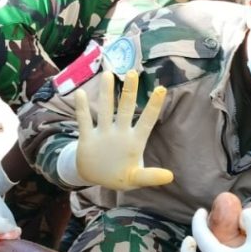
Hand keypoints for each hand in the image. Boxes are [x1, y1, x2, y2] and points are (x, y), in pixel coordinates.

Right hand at [58, 69, 172, 190]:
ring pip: (105, 109)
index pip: (147, 120)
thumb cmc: (120, 176)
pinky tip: (80, 93)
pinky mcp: (88, 137)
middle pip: (126, 108)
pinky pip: (84, 120)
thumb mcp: (135, 179)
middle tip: (132, 72)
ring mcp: (103, 133)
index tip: (161, 89)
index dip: (154, 106)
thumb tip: (170, 177)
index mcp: (134, 141)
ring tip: (108, 74)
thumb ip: (150, 176)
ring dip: (106, 93)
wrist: (95, 177)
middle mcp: (120, 132)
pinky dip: (82, 109)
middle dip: (129, 91)